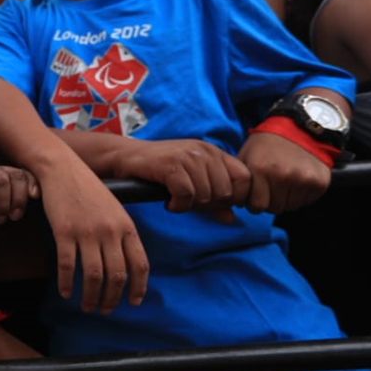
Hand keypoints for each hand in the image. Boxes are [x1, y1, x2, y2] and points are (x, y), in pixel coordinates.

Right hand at [40, 165, 147, 314]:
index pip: (140, 265)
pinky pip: (68, 265)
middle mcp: (110, 231)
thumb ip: (122, 232)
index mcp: (126, 226)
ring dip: (91, 296)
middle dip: (112, 298)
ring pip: (94, 275)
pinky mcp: (64, 231)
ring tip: (87, 306)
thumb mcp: (114, 208)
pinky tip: (65, 292)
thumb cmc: (87, 188)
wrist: (62, 168)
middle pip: (117, 275)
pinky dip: (67, 283)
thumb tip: (125, 260)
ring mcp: (87, 232)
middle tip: (105, 309)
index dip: (138, 288)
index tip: (133, 302)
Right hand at [114, 139, 249, 221]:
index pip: (244, 177)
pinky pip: (186, 195)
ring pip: (206, 195)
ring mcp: (188, 157)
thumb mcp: (192, 181)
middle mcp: (204, 151)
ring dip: (190, 206)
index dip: (236, 196)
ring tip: (177, 201)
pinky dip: (178, 205)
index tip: (216, 204)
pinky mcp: (171, 165)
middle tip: (189, 203)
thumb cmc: (160, 170)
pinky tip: (168, 202)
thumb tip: (231, 218)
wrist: (126, 157)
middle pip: (225, 192)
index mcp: (214, 153)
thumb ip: (213, 200)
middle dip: (208, 205)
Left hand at [238, 131, 330, 213]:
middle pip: (274, 209)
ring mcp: (303, 179)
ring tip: (282, 184)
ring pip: (290, 207)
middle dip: (269, 203)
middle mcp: (282, 175)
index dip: (253, 203)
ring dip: (285, 200)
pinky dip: (300, 196)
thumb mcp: (246, 154)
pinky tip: (296, 182)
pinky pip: (306, 202)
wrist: (299, 128)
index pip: (256, 205)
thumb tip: (233, 201)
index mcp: (260, 168)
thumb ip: (240, 178)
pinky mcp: (319, 182)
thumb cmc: (267, 144)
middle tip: (269, 191)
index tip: (254, 196)